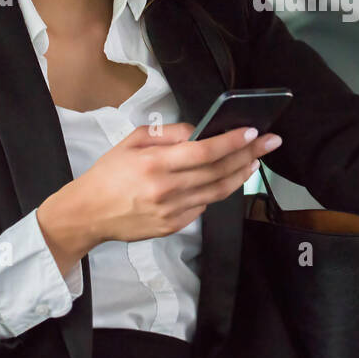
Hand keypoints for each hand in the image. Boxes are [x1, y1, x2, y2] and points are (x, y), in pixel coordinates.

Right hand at [37, 123, 280, 272]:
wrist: (88, 214)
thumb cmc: (109, 173)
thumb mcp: (132, 141)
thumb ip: (167, 134)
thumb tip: (199, 131)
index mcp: (155, 164)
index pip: (204, 151)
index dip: (232, 141)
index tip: (253, 131)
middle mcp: (166, 189)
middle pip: (218, 171)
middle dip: (249, 154)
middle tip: (270, 142)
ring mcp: (172, 211)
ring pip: (218, 191)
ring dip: (241, 174)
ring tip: (255, 160)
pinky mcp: (174, 226)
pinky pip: (204, 205)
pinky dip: (219, 190)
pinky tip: (229, 178)